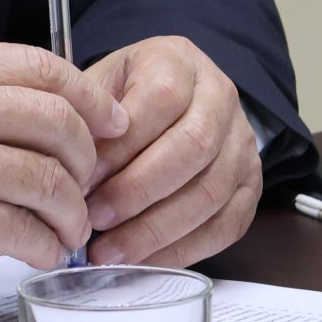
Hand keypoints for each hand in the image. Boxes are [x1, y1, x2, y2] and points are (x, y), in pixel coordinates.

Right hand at [0, 42, 129, 293]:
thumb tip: (40, 111)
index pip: (41, 66)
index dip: (89, 97)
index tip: (109, 123)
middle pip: (57, 121)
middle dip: (88, 158)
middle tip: (88, 184)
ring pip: (49, 179)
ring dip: (71, 211)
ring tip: (67, 229)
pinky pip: (24, 230)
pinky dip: (45, 246)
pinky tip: (42, 252)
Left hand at [81, 36, 260, 267]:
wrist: (172, 96)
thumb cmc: (126, 96)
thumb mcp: (100, 85)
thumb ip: (86, 117)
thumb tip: (71, 170)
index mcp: (179, 62)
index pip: (159, 101)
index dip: (120, 147)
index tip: (81, 179)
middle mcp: (221, 97)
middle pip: (192, 148)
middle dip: (137, 191)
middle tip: (93, 219)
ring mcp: (243, 143)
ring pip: (210, 192)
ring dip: (156, 229)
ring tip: (110, 250)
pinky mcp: (250, 185)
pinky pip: (225, 226)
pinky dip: (183, 249)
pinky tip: (144, 260)